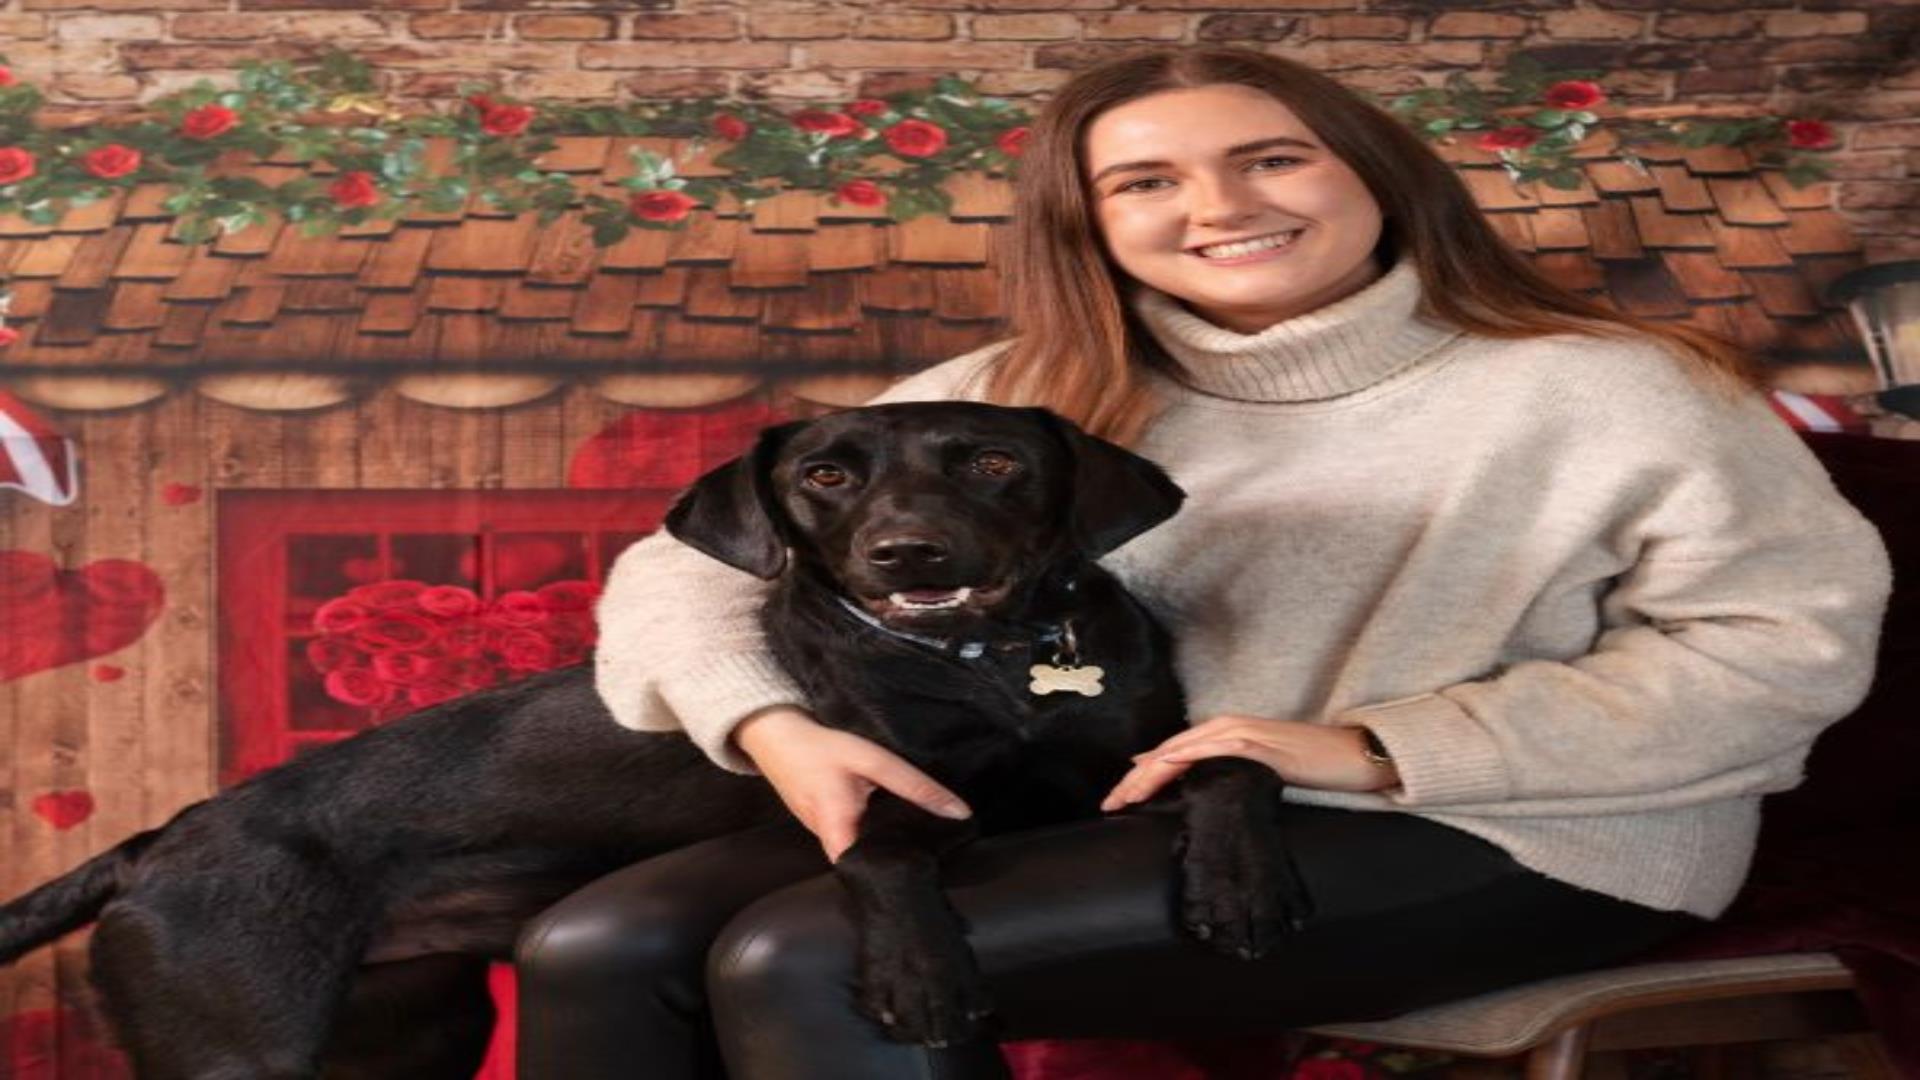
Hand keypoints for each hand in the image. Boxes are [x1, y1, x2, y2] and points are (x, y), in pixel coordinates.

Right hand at [733, 707, 971, 861]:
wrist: (775, 736)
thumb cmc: (821, 747)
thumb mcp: (873, 761)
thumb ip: (913, 786)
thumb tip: (956, 811)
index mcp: (837, 829)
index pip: (867, 871)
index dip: (893, 873)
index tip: (921, 870)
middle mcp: (825, 839)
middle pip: (865, 863)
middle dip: (893, 859)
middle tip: (927, 856)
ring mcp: (819, 834)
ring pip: (856, 851)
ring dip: (880, 844)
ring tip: (913, 841)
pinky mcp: (819, 824)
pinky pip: (847, 837)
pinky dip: (866, 831)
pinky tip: (884, 821)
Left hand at [1100, 715, 1398, 811]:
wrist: (1352, 754)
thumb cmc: (1310, 766)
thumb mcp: (1258, 771)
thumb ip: (1226, 775)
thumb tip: (1194, 792)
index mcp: (1223, 734)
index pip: (1171, 755)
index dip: (1141, 776)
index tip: (1118, 798)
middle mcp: (1225, 727)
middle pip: (1168, 752)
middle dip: (1135, 778)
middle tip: (1110, 802)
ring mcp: (1240, 732)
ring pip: (1181, 750)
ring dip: (1149, 773)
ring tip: (1126, 795)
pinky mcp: (1256, 744)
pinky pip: (1212, 751)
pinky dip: (1184, 760)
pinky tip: (1165, 769)